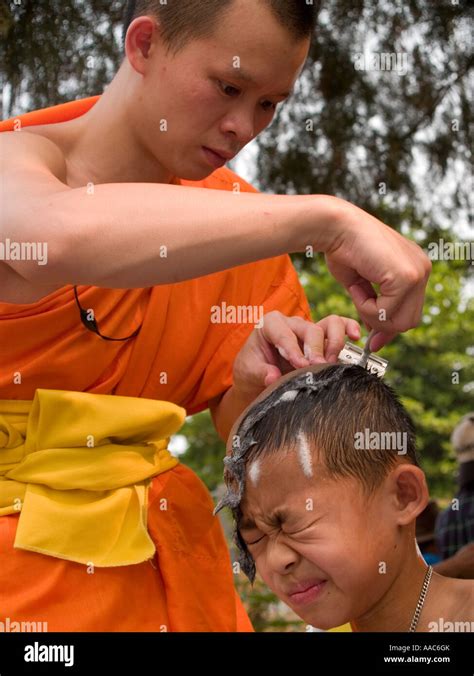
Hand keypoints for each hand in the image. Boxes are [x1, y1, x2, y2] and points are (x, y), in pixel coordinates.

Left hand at [232, 310, 360, 399]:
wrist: (259, 377)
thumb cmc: (252, 369)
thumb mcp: (248, 371)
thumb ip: (259, 372)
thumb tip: (273, 377)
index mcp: (270, 324)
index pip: (283, 332)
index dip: (293, 348)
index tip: (300, 365)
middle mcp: (292, 323)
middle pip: (310, 329)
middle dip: (314, 348)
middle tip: (315, 367)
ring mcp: (309, 330)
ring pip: (330, 324)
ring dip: (334, 343)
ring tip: (330, 362)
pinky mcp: (323, 340)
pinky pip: (340, 327)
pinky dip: (349, 328)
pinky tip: (356, 337)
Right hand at [318, 198, 431, 350]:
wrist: (335, 227)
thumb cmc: (343, 249)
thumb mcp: (362, 286)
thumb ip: (375, 308)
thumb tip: (377, 337)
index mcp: (414, 268)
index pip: (411, 311)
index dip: (390, 326)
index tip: (373, 339)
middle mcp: (422, 269)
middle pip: (410, 320)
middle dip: (383, 326)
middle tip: (363, 320)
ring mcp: (417, 272)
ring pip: (399, 321)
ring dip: (372, 315)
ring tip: (357, 291)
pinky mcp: (406, 277)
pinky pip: (385, 312)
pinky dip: (365, 307)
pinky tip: (357, 286)